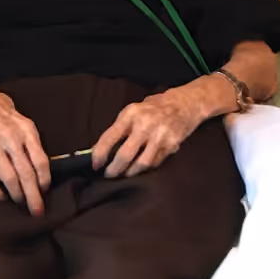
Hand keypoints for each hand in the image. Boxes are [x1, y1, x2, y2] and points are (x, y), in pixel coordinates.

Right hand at [0, 76, 50, 213]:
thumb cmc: (5, 116)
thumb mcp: (26, 124)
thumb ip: (35, 146)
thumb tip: (45, 170)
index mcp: (26, 132)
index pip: (40, 160)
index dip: (44, 179)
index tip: (46, 189)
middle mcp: (10, 139)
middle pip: (26, 173)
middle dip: (33, 195)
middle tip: (38, 209)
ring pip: (8, 178)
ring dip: (17, 194)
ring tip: (22, 203)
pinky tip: (3, 197)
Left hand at [92, 85, 214, 178]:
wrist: (184, 104)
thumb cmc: (154, 108)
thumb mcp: (132, 111)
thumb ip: (118, 129)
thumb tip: (98, 149)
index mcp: (131, 114)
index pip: (109, 137)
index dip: (99, 154)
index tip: (95, 164)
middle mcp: (145, 124)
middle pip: (125, 155)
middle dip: (114, 169)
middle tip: (109, 175)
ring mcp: (160, 135)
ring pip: (141, 163)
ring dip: (130, 172)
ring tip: (125, 173)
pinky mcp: (171, 145)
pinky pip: (154, 163)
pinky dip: (145, 167)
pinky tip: (141, 166)